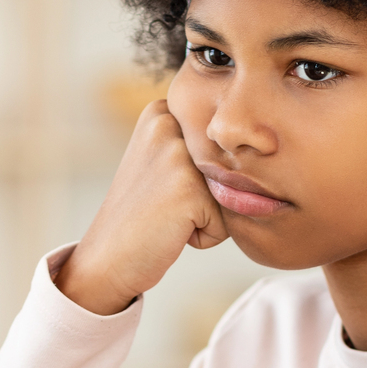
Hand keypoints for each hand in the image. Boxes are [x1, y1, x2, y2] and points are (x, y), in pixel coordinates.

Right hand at [57, 98, 227, 314]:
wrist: (106, 258)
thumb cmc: (141, 216)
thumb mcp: (162, 162)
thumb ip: (201, 147)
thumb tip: (260, 149)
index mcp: (161, 110)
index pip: (220, 142)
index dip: (201, 175)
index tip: (162, 185)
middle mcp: (168, 123)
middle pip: (229, 163)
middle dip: (208, 193)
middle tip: (163, 204)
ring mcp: (177, 153)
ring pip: (231, 190)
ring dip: (209, 214)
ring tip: (168, 217)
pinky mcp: (188, 187)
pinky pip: (226, 220)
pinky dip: (206, 235)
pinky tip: (171, 231)